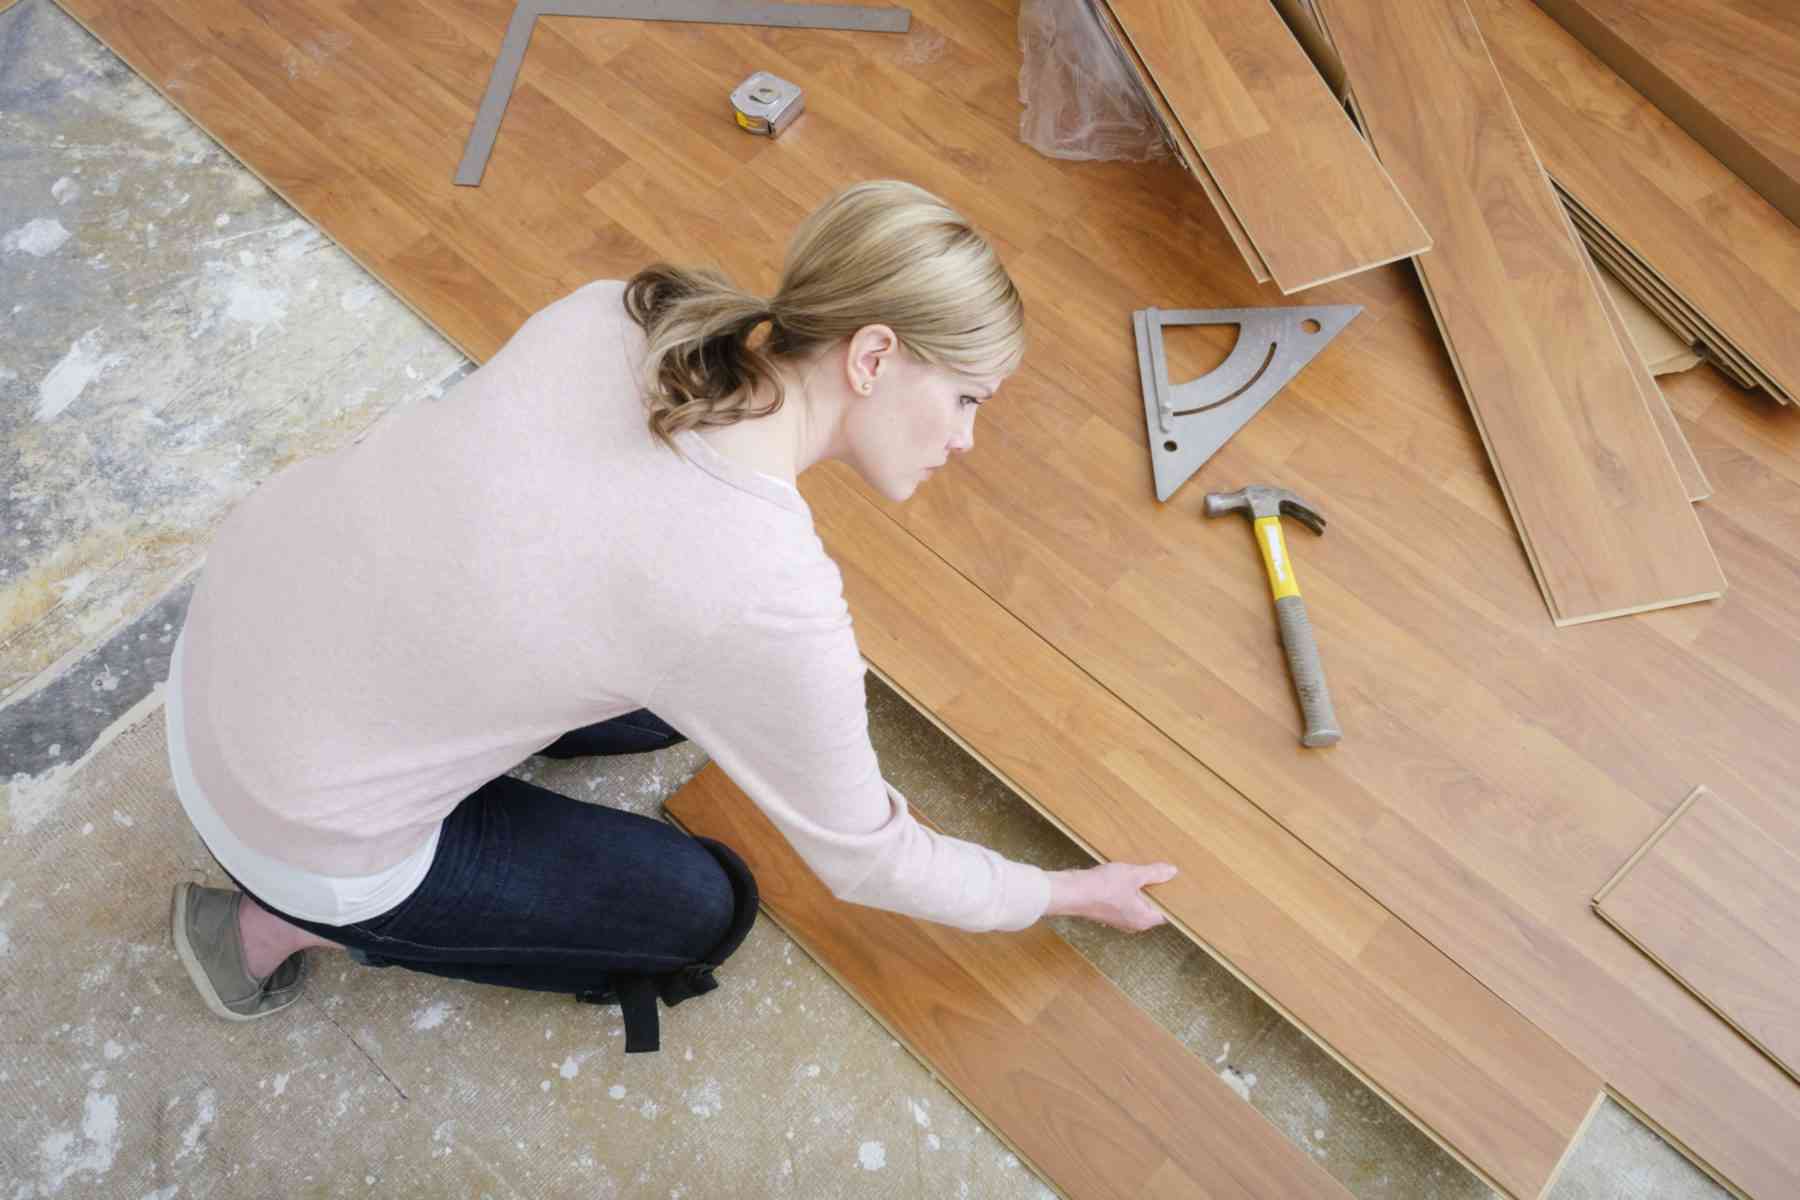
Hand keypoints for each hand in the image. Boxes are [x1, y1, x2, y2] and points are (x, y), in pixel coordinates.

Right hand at [1044, 861, 1177, 931]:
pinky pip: (1124, 904)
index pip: (1166, 913)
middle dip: (1155, 893)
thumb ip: (1154, 873)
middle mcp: (1133, 924)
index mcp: (1144, 919)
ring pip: (1137, 906)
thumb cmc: (1103, 887)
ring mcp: (1119, 921)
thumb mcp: (1133, 875)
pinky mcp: (1107, 914)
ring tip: (1142, 874)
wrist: (1073, 892)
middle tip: (1160, 876)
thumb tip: (1172, 872)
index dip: (1171, 900)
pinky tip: (1123, 879)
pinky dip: (1126, 893)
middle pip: (1151, 909)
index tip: (1174, 887)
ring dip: (1139, 892)